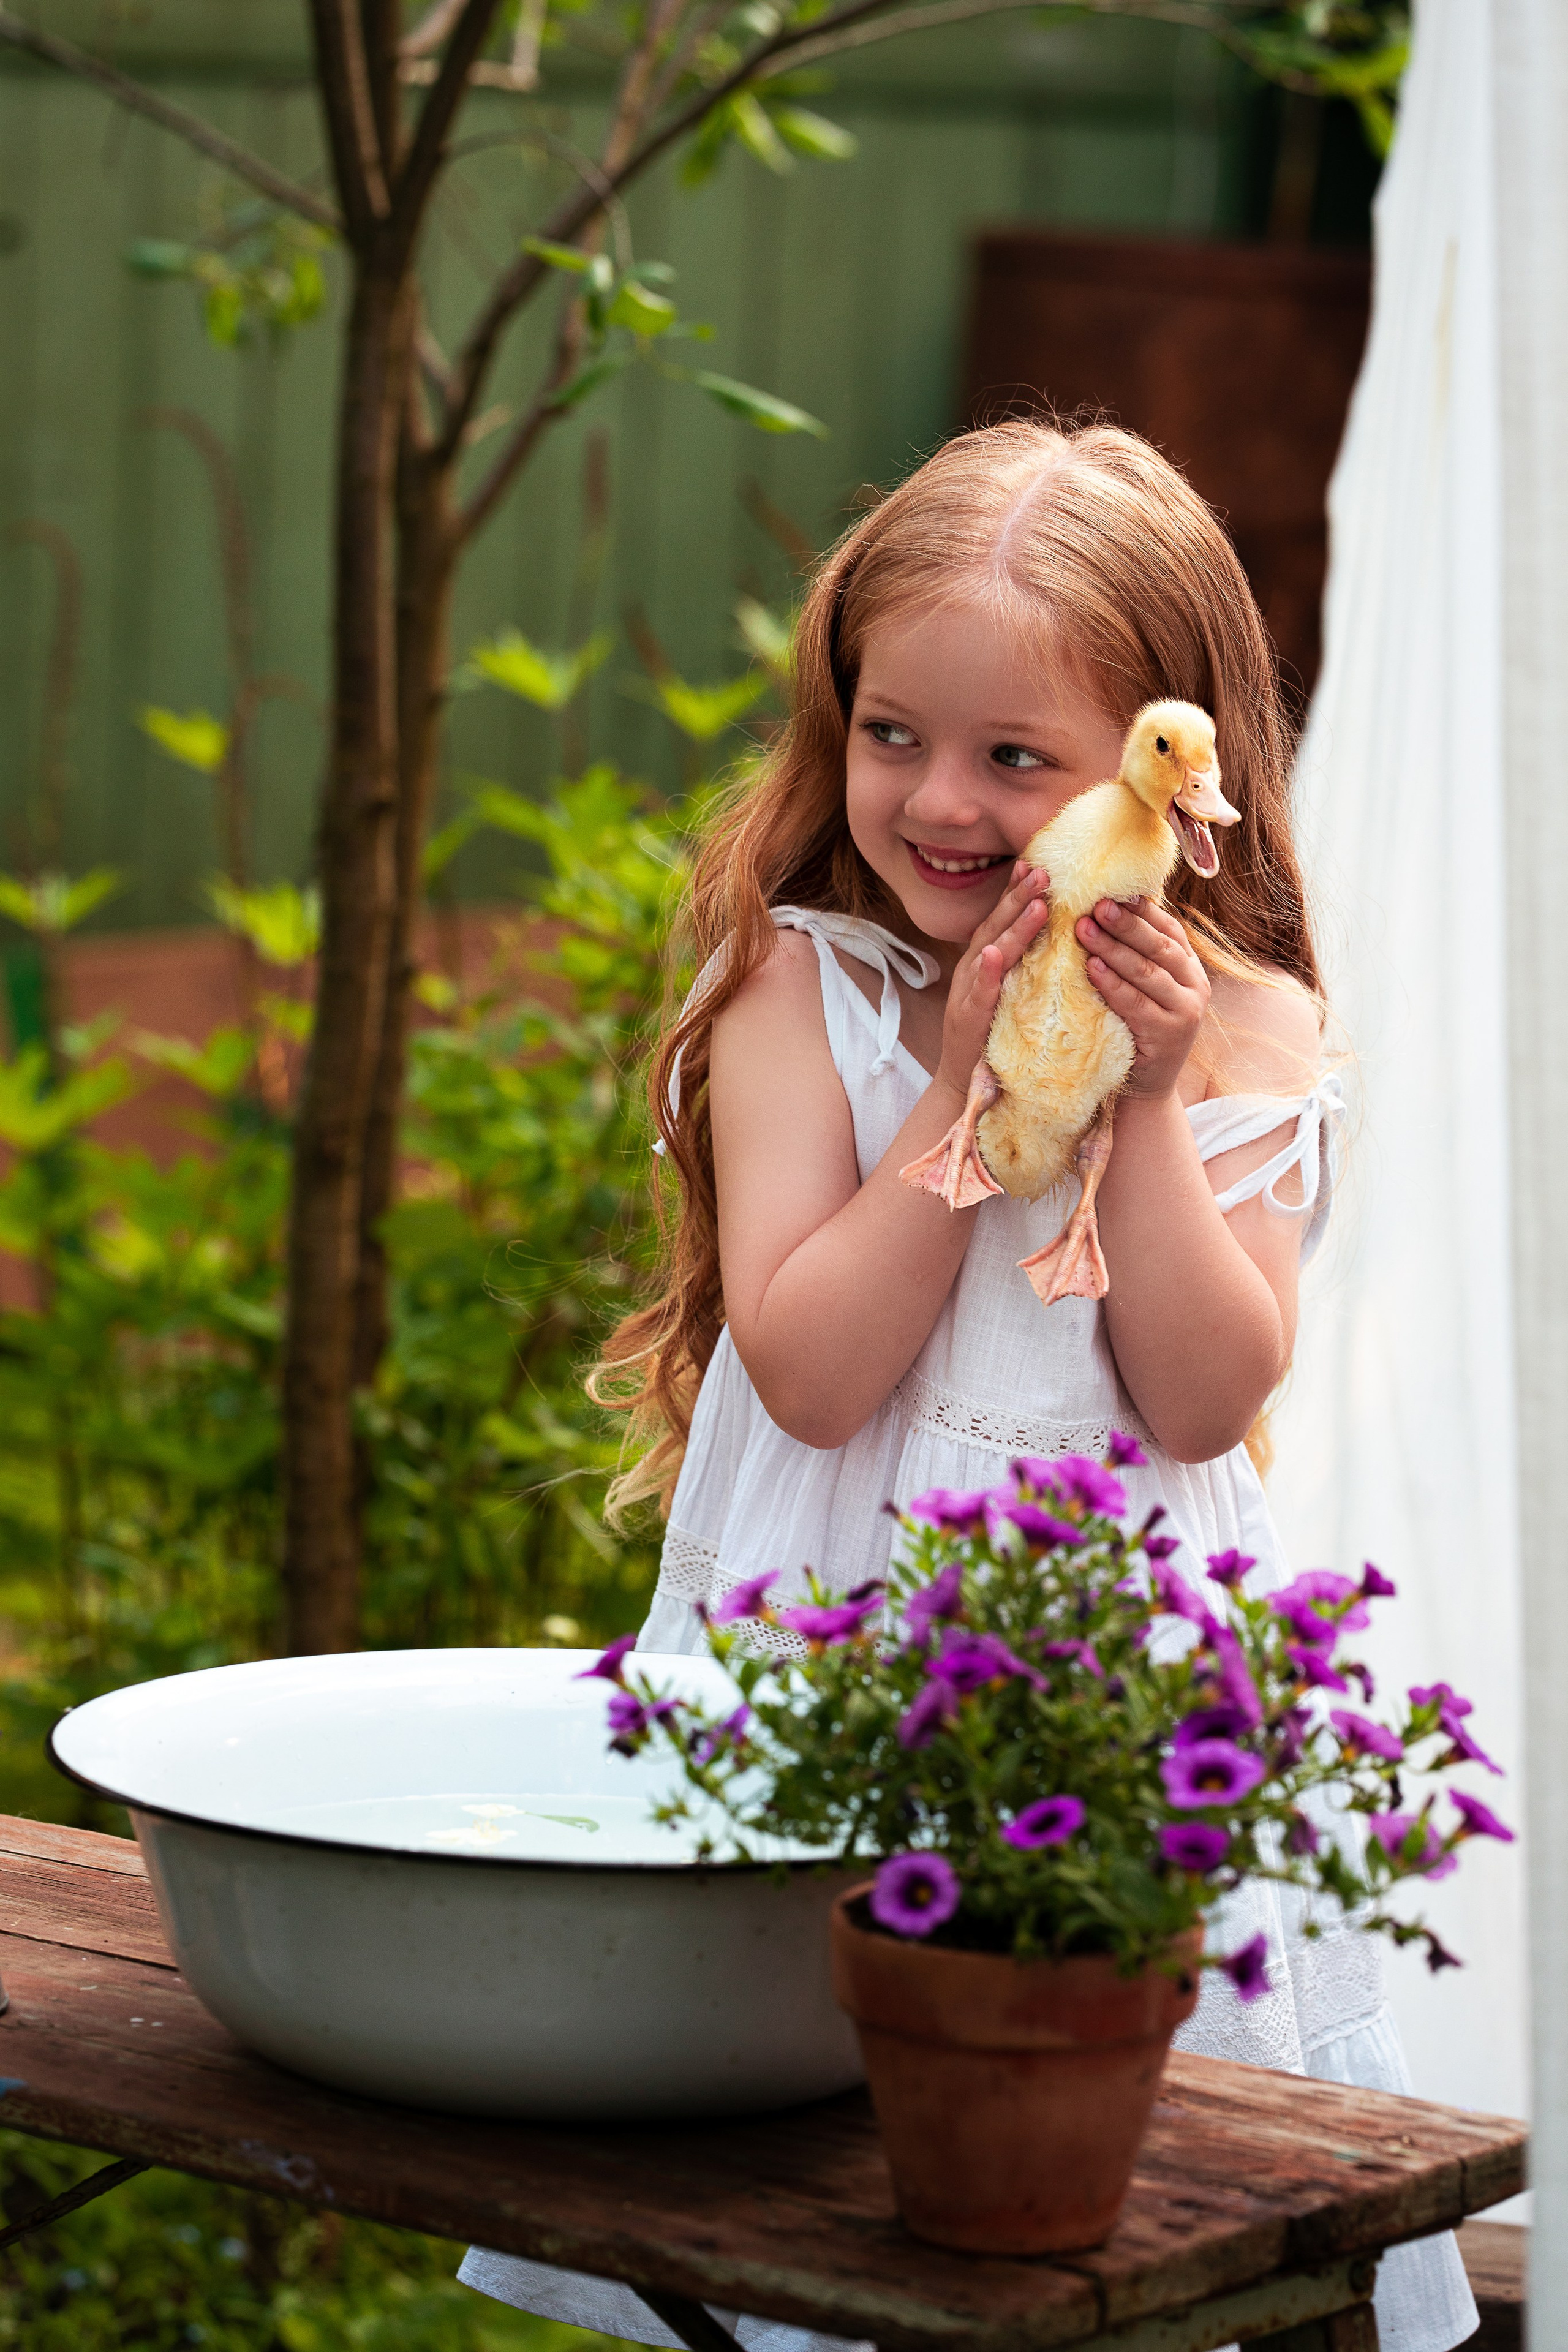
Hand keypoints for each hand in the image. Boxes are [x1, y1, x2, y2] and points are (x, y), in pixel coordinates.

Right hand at [936, 862, 1049, 1099]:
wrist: (964, 1083)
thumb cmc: (994, 1035)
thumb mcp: (1014, 991)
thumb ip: (1027, 964)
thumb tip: (1053, 934)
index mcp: (987, 961)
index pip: (1002, 919)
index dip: (1016, 890)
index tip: (1036, 862)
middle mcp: (974, 970)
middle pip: (996, 926)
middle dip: (1018, 897)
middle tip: (1042, 871)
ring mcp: (968, 994)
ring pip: (990, 953)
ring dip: (1010, 927)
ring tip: (1033, 903)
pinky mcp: (967, 1021)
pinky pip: (978, 995)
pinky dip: (985, 975)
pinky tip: (994, 957)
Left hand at [1077, 896, 1207, 1097]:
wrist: (1146, 1085)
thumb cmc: (1135, 1028)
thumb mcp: (1143, 988)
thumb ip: (1136, 955)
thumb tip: (1108, 907)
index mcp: (1190, 967)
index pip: (1169, 930)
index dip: (1142, 910)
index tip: (1111, 890)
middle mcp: (1195, 986)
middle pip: (1159, 947)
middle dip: (1125, 923)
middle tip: (1095, 904)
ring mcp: (1186, 1011)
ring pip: (1147, 972)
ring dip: (1113, 948)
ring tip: (1084, 930)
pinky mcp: (1169, 1035)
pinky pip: (1136, 1003)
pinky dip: (1113, 984)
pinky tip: (1092, 967)